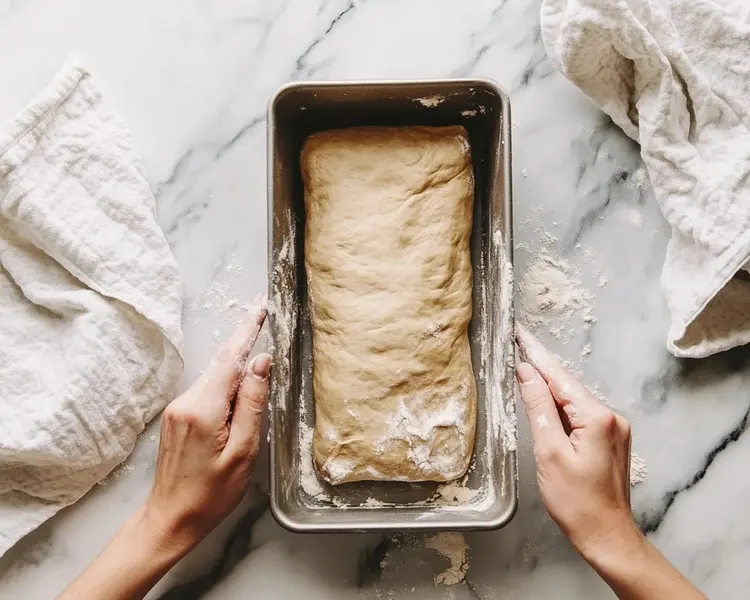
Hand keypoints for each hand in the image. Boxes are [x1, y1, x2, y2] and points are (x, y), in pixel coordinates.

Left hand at [58, 300, 271, 599]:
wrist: (171, 519)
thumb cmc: (211, 493)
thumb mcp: (243, 450)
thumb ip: (252, 403)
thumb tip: (261, 363)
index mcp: (203, 409)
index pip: (230, 359)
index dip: (247, 331)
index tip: (260, 309)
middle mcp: (185, 402)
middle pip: (221, 365)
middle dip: (243, 344)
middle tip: (263, 317)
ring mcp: (177, 409)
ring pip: (215, 378)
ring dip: (236, 370)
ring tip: (259, 368)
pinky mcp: (177, 417)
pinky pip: (207, 391)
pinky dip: (226, 386)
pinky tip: (238, 396)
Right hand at [515, 325, 635, 558]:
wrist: (607, 535)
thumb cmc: (577, 502)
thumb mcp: (549, 452)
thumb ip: (539, 408)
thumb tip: (527, 374)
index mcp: (597, 417)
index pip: (559, 377)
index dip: (536, 354)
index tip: (520, 333)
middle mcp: (611, 417)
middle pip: (568, 385)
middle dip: (541, 365)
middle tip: (519, 342)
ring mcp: (614, 429)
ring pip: (573, 399)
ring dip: (549, 385)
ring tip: (526, 365)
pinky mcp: (610, 440)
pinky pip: (580, 413)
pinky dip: (560, 404)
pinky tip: (545, 399)